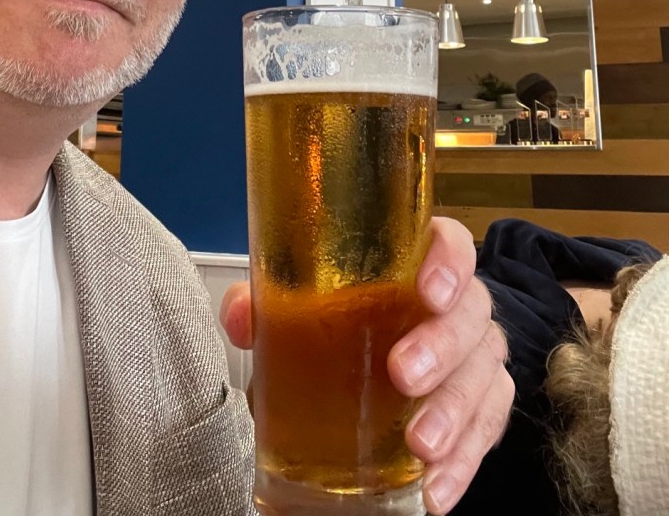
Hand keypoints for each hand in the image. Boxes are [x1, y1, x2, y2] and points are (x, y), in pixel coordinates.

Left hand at [219, 217, 513, 515]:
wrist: (364, 364)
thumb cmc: (343, 320)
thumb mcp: (302, 305)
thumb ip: (267, 303)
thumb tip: (242, 317)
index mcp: (417, 262)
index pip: (450, 242)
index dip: (449, 262)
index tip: (428, 291)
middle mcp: (456, 304)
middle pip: (471, 312)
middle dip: (441, 345)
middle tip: (402, 375)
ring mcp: (474, 355)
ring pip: (484, 373)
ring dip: (455, 411)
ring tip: (420, 445)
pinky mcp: (481, 405)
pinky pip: (487, 428)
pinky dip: (463, 462)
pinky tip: (434, 486)